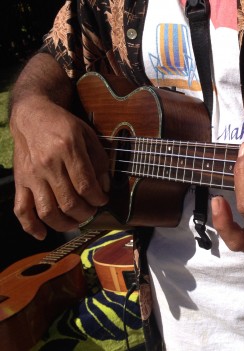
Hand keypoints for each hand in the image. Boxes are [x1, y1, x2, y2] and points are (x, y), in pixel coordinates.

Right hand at [10, 96, 108, 238]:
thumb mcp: (88, 135)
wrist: (32, 116)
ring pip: (47, 211)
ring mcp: (32, 175)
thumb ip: (100, 160)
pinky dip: (31, 226)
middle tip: (92, 210)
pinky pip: (21, 210)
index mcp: (68, 149)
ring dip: (65, 223)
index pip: (85, 185)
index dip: (98, 199)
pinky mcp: (19, 182)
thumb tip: (104, 187)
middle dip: (86, 213)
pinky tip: (43, 234)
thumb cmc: (63, 125)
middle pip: (69, 202)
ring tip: (76, 221)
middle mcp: (48, 164)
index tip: (103, 200)